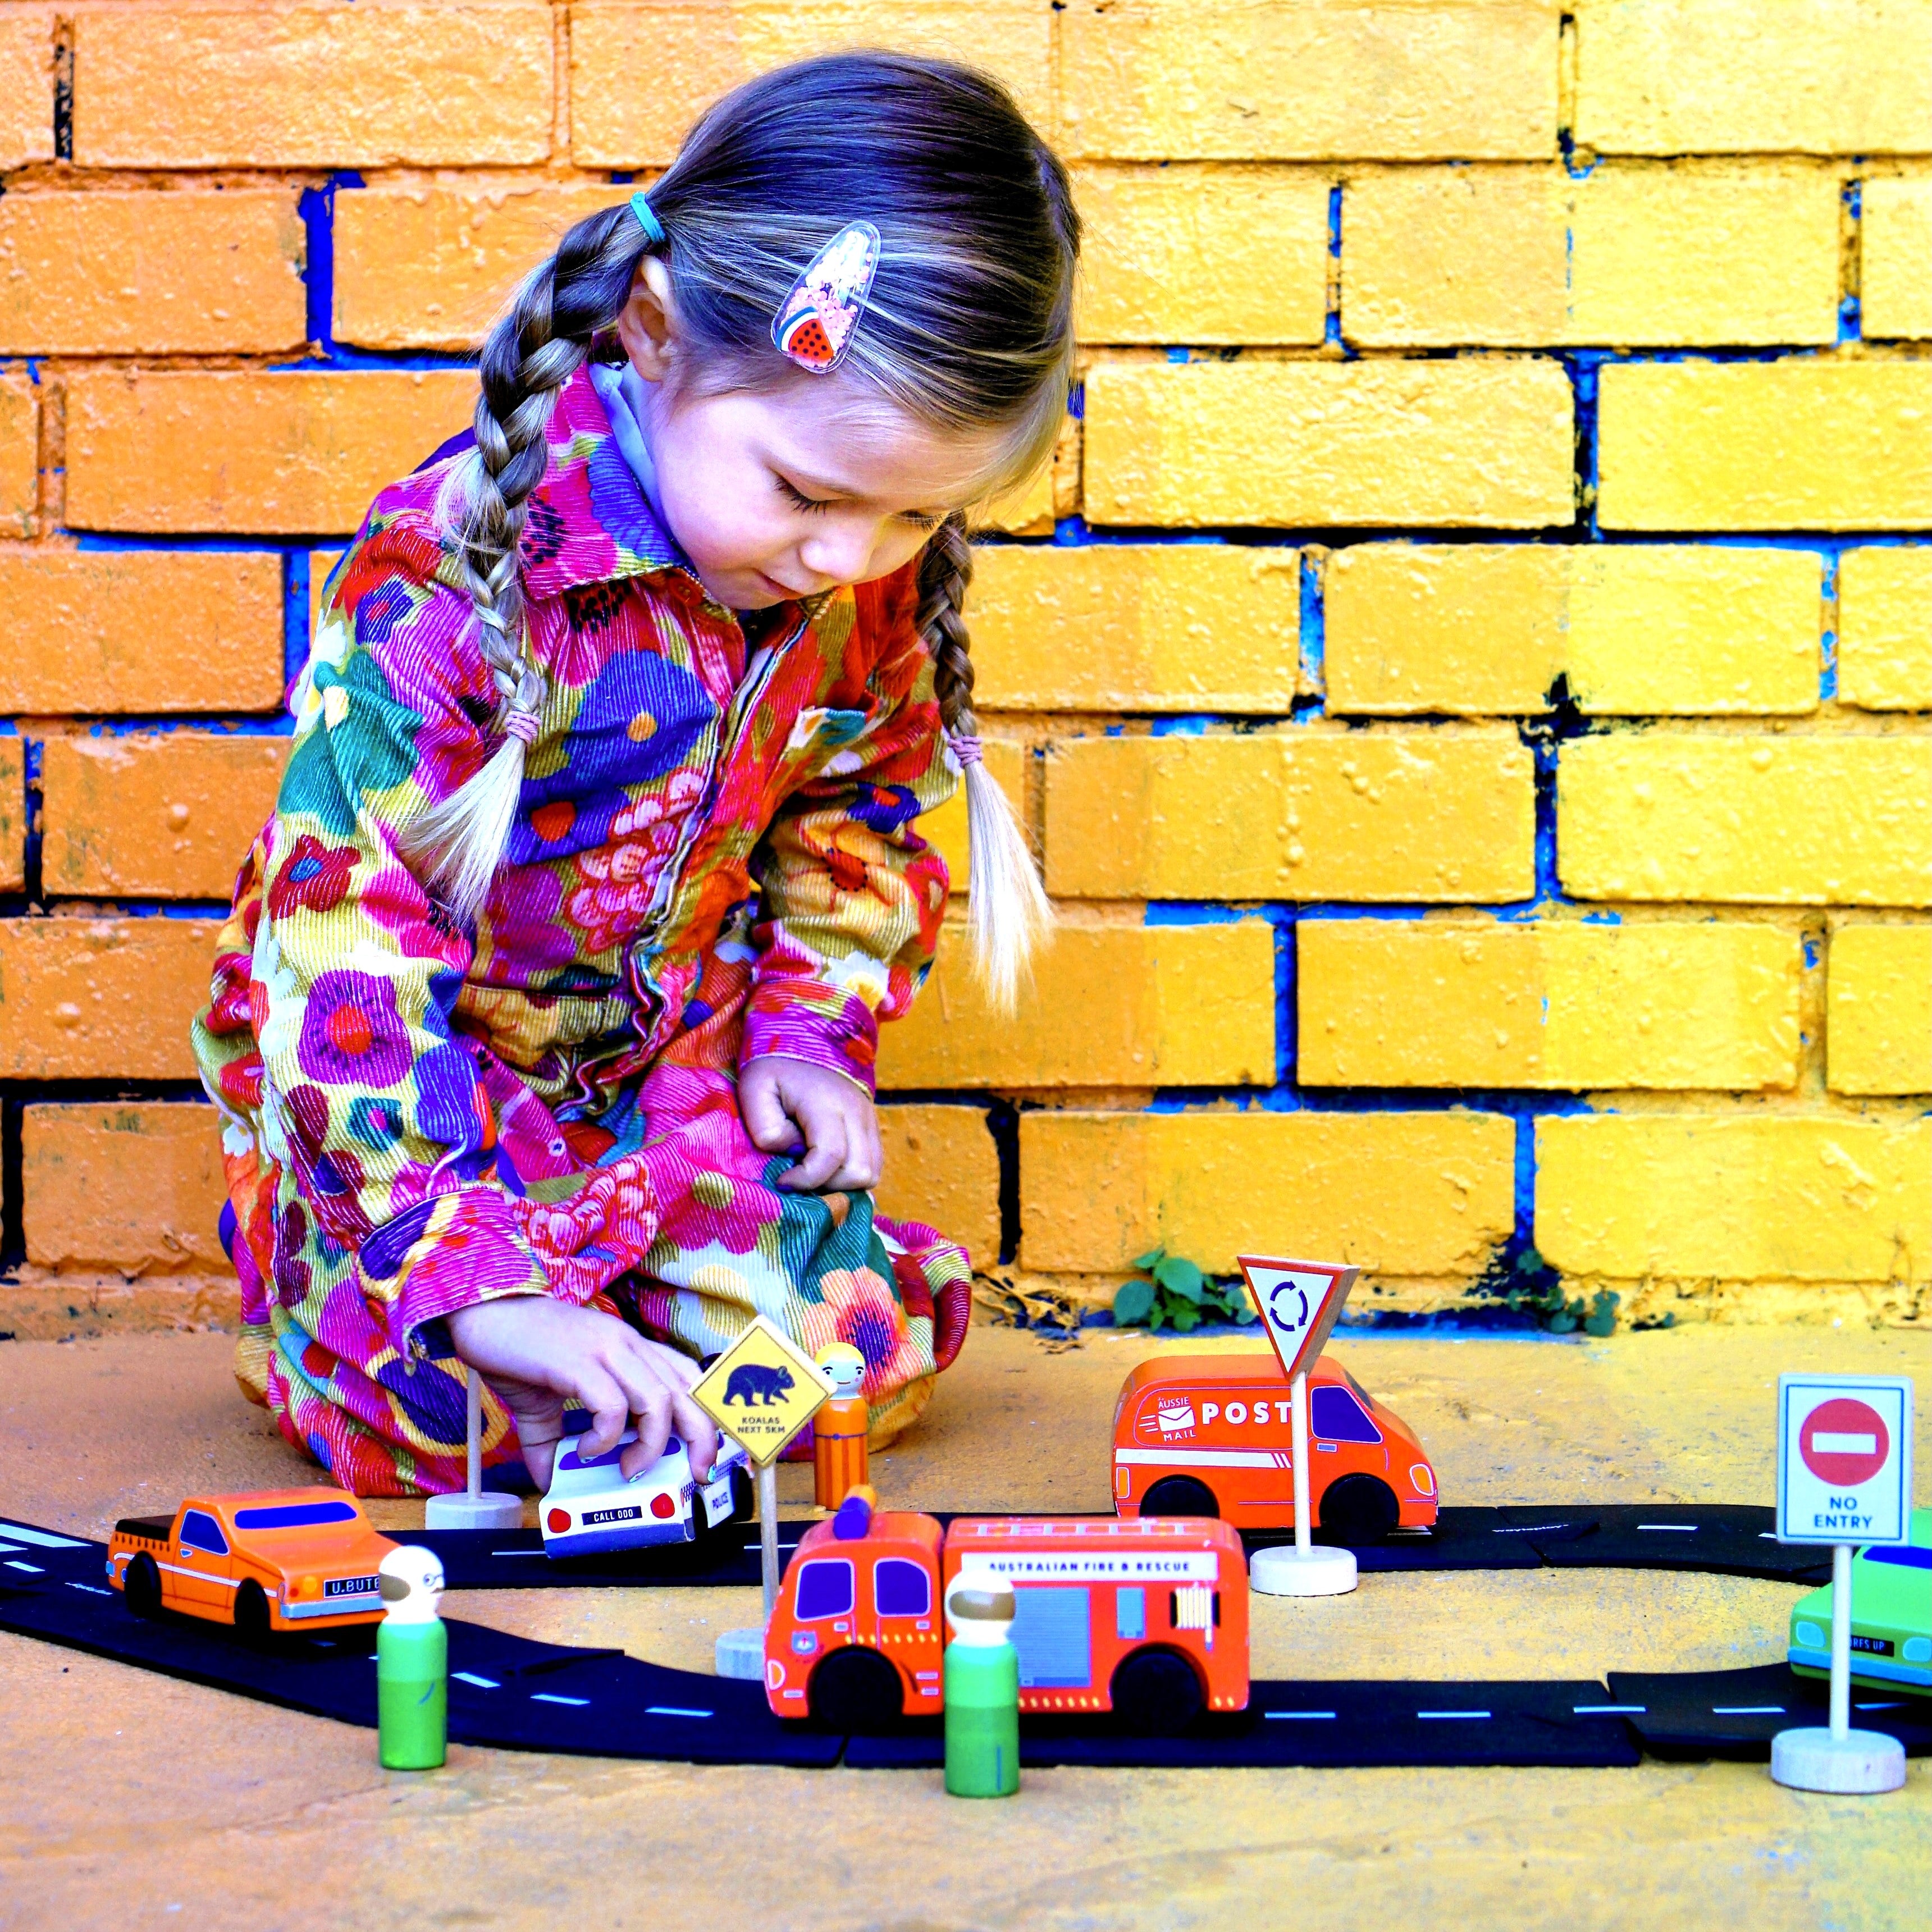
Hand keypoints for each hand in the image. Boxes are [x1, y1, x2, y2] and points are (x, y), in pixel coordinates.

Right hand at [446, 1296, 719, 1490]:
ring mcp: (606, 1350)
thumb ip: (552, 1442)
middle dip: (701, 1438)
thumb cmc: (517, 1351)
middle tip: (693, 1473)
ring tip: (627, 1468)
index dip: (706, 1415)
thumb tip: (549, 1483)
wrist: (482, 1314)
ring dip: (649, 1447)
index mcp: (630, 1348)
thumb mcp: (544, 1404)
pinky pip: (611, 1407)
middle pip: (688, 1392)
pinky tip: (586, 1450)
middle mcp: (628, 1344)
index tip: (704, 1453)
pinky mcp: (578, 1362)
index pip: (689, 1377)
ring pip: (658, 1401)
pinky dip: (605, 1439)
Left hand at [739, 1055, 881, 1191]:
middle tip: (799, 1177)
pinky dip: (852, 1174)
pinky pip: (873, 1164)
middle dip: (827, 1186)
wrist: (806, 1036)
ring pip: (871, 1173)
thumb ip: (766, 1125)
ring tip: (813, 1174)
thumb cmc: (775, 1066)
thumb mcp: (755, 1088)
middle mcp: (856, 1114)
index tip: (783, 1180)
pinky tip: (826, 1167)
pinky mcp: (871, 1125)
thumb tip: (790, 1151)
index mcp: (827, 1104)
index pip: (831, 1156)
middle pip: (859, 1173)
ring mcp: (869, 1119)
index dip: (806, 1179)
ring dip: (842, 1183)